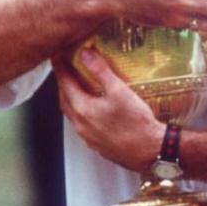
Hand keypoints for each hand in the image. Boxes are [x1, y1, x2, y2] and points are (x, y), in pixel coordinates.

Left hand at [54, 49, 163, 170]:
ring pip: (72, 114)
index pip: (64, 83)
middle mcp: (80, 124)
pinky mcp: (96, 145)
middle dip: (63, 84)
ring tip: (78, 88)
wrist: (149, 151)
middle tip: (66, 71)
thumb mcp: (119, 90)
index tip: (57, 57)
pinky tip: (93, 109)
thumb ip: (100, 71)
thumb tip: (85, 54)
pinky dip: (81, 112)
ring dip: (71, 99)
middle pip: (64, 99)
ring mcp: (87, 137)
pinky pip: (81, 125)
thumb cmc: (136, 122)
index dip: (60, 68)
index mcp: (83, 109)